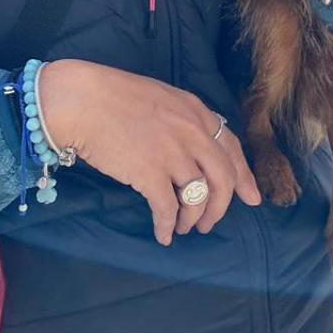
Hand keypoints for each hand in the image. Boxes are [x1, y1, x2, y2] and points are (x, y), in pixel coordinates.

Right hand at [37, 60, 260, 244]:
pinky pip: (168, 209)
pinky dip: (168, 226)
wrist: (81, 100)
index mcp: (196, 111)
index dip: (243, 176)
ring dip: (193, 218)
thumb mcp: (161, 99)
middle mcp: (192, 132)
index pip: (231, 148)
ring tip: (184, 227)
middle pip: (223, 178)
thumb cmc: (112, 97)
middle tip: (209, 223)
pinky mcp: (150, 174)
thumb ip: (182, 121)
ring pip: (199, 197)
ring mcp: (173, 153)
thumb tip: (191, 150)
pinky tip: (163, 234)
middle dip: (220, 206)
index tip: (251, 197)